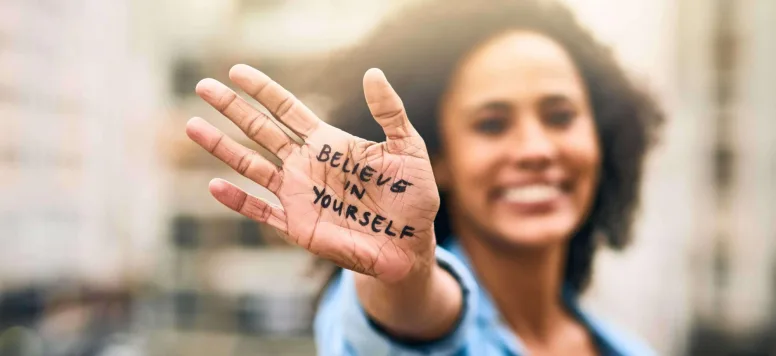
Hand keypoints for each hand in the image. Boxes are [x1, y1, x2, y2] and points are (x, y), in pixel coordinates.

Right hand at [186, 64, 439, 282]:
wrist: (411, 244)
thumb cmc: (413, 196)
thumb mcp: (408, 148)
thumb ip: (389, 111)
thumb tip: (373, 71)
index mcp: (328, 143)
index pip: (287, 109)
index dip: (263, 90)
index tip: (236, 72)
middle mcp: (306, 165)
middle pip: (260, 131)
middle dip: (232, 109)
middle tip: (202, 86)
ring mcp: (298, 195)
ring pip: (251, 166)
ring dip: (222, 147)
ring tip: (193, 126)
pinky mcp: (297, 226)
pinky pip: (261, 211)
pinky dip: (238, 201)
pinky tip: (215, 186)